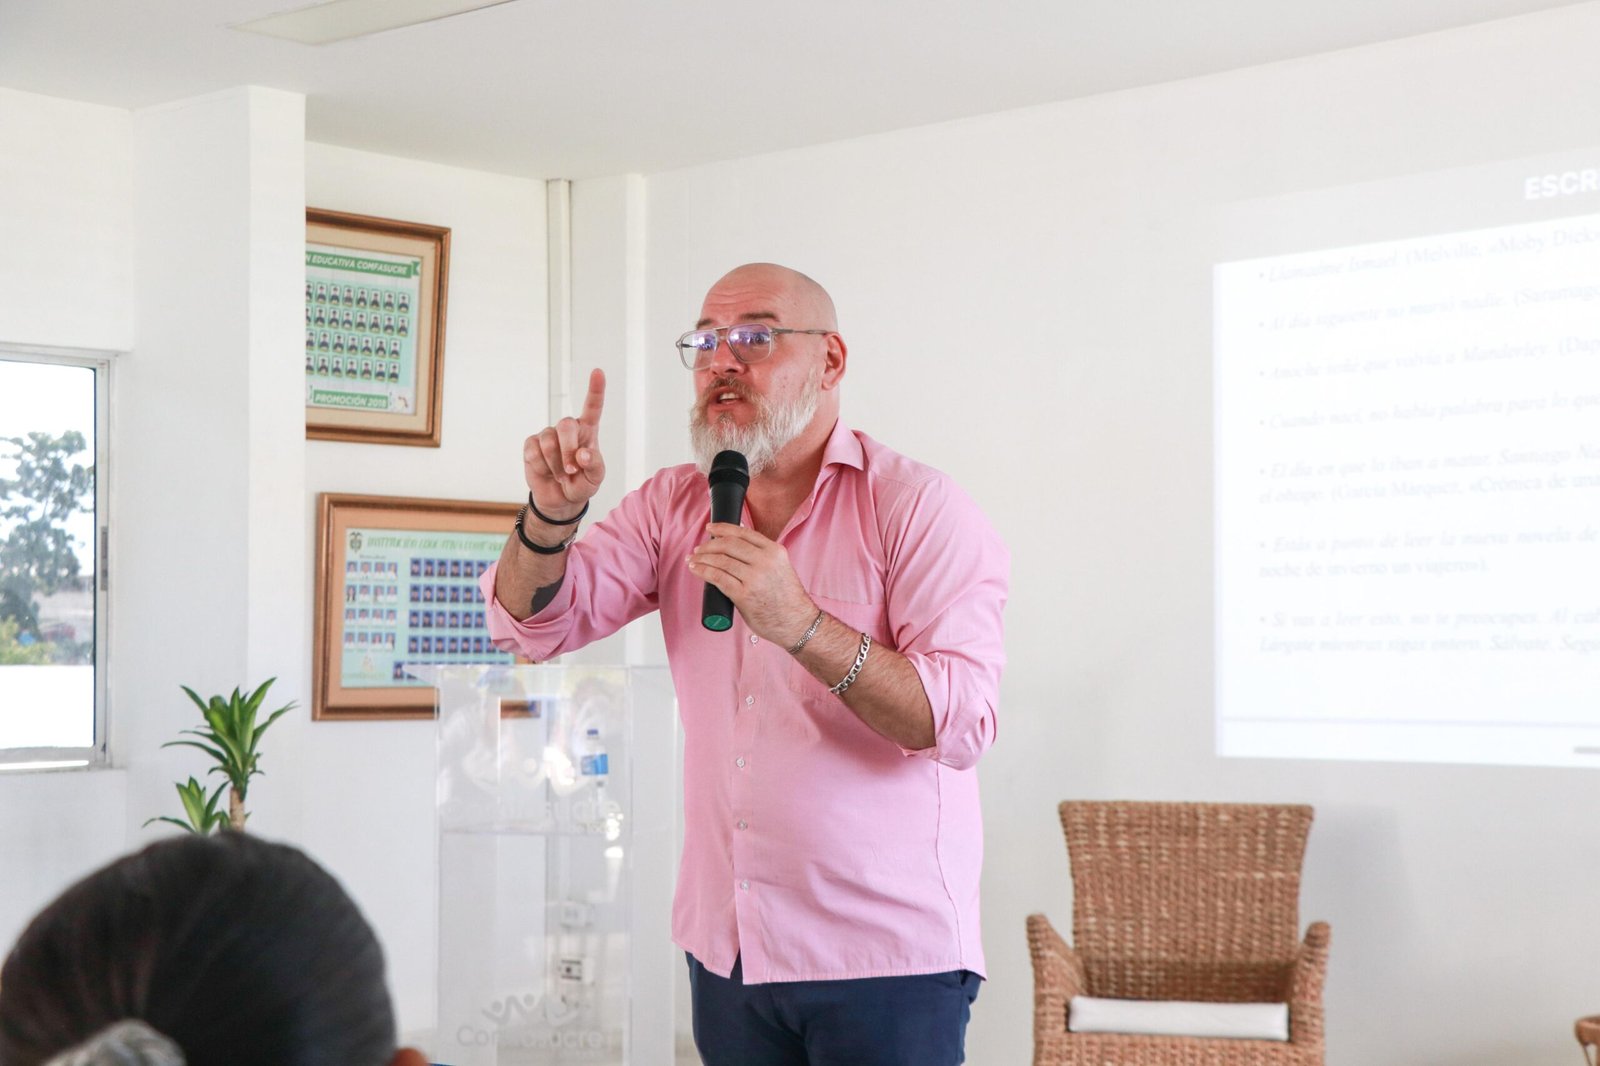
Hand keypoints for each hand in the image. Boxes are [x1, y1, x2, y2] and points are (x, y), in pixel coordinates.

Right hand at [524, 369, 605, 517]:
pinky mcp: (532, 443)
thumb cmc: (581, 484)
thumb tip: (583, 453)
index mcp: (588, 431)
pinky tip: (547, 472)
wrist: (560, 498)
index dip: (595, 389)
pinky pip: (533, 452)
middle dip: (568, 450)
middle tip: (572, 470)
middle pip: (566, 425)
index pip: (593, 406)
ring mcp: (548, 434)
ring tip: (561, 476)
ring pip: (548, 442)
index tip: (598, 371)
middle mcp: (567, 428)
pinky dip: (542, 467)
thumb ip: (595, 466)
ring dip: (556, 465)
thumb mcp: (595, 479)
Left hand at [687, 523, 816, 644]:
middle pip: (729, 544)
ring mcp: (754, 578)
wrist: (798, 623)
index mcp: (775, 551)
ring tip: (693, 560)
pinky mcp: (744, 595)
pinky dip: (703, 571)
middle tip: (698, 550)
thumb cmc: (787, 599)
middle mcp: (765, 561)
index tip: (710, 528)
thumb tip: (737, 547)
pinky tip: (696, 569)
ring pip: (721, 560)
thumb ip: (763, 557)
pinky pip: (718, 578)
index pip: (743, 533)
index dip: (723, 528)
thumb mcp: (780, 568)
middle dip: (709, 545)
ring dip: (702, 558)